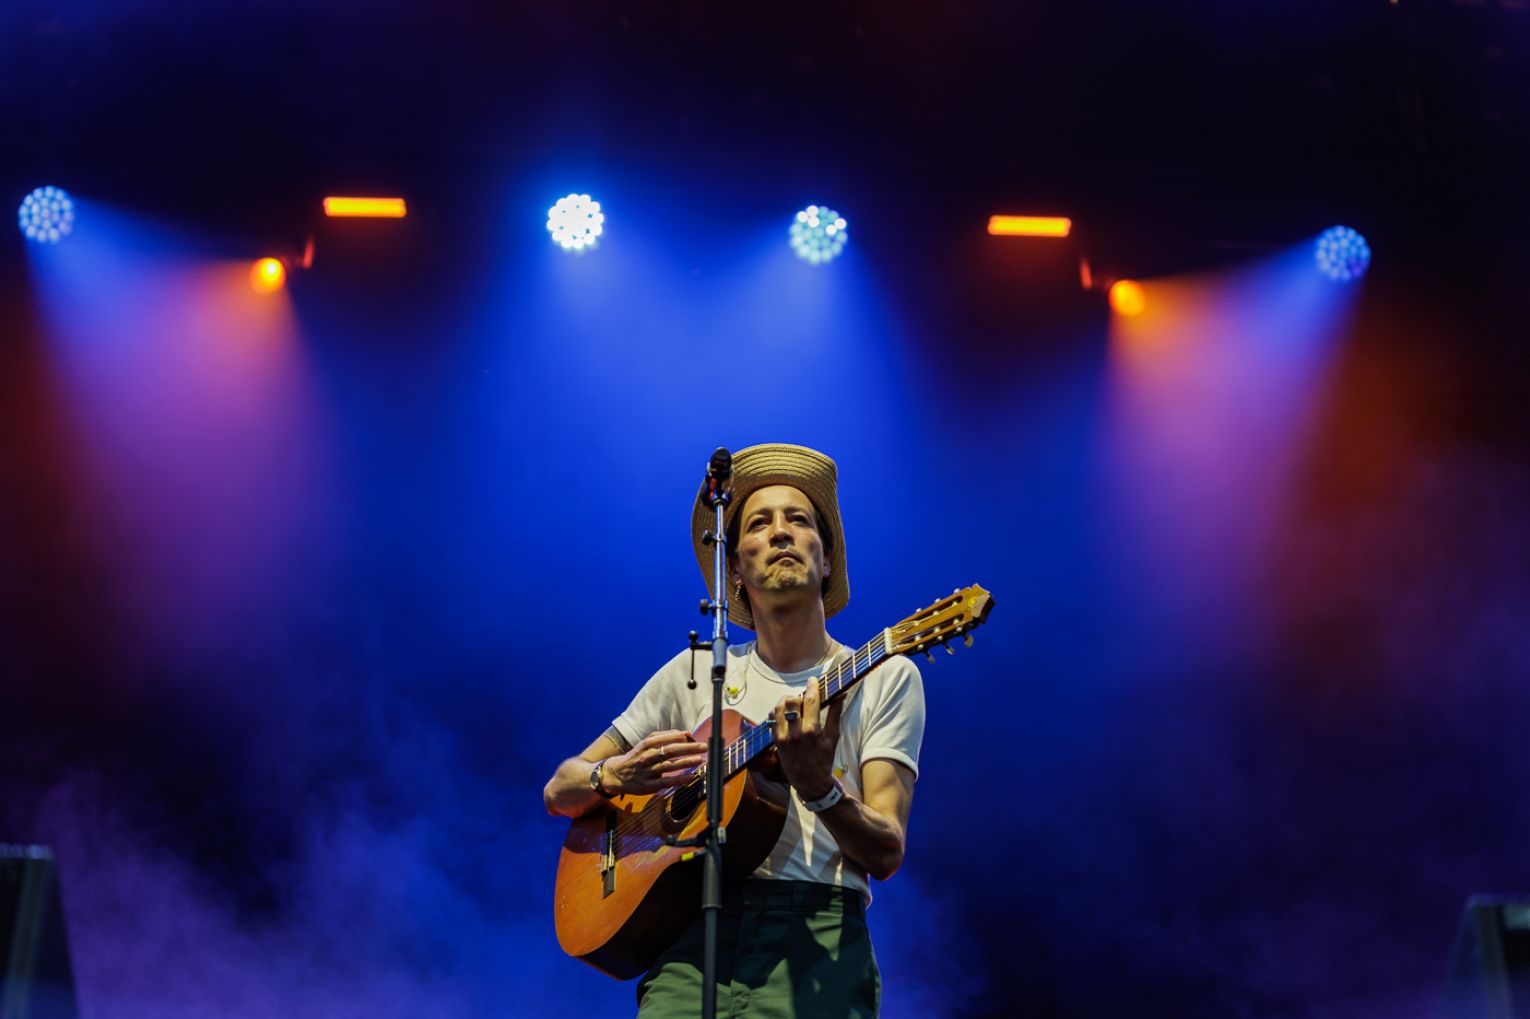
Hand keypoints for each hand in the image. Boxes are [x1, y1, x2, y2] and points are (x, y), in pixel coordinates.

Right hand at [603, 730, 706, 795]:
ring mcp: (648, 772)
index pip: (666, 738)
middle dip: (689, 748)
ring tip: (699, 759)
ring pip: (669, 766)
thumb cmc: (636, 756)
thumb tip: (687, 733)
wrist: (617, 774)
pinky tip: (690, 777)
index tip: (694, 736)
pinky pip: (666, 782)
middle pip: (670, 751)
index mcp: (647, 744)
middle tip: (704, 746)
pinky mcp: (649, 785)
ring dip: (685, 762)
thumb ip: (666, 736)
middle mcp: (647, 757)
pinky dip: (678, 779)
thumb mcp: (646, 743)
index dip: (680, 737)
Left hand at [772, 681, 842, 800]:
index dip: (812, 686)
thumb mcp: (833, 737)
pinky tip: (786, 714)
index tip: (813, 680)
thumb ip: (835, 713)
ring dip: (786, 702)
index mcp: (811, 731)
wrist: (810, 782)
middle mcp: (794, 733)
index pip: (810, 700)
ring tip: (794, 705)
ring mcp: (782, 737)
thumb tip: (841, 694)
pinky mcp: (775, 740)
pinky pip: (771, 719)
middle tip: (804, 698)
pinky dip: (778, 712)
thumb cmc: (824, 759)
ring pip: (778, 707)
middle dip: (798, 695)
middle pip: (790, 701)